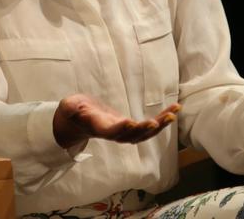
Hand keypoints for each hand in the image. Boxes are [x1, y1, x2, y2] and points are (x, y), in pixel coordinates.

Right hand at [53, 93, 180, 147]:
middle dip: (144, 130)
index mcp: (99, 128)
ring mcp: (124, 132)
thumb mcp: (69, 106)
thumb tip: (69, 108)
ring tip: (173, 113)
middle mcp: (114, 133)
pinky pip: (149, 126)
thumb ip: (70, 108)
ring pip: (145, 134)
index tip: (131, 122)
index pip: (111, 132)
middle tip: (155, 122)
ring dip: (160, 125)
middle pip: (131, 137)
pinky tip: (174, 109)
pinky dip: (162, 119)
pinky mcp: (132, 127)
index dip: (121, 129)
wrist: (81, 119)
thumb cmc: (75, 111)